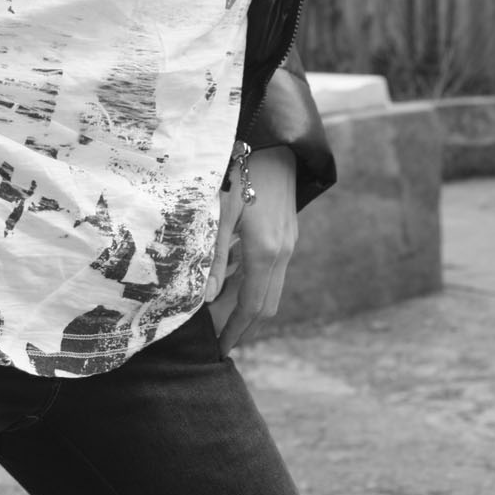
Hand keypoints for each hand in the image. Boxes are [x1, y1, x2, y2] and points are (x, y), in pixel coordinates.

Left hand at [205, 145, 297, 354]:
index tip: (221, 349)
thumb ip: (214, 258)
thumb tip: (207, 299)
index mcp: (265, 253)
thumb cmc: (240, 175)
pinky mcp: (287, 232)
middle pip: (266, 304)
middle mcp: (282, 253)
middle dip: (245, 326)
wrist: (272, 144)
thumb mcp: (220, 216)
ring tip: (221, 314)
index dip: (237, 331)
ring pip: (271, 287)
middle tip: (222, 341)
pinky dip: (254, 280)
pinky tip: (233, 275)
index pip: (252, 307)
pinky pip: (272, 268)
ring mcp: (288, 243)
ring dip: (249, 304)